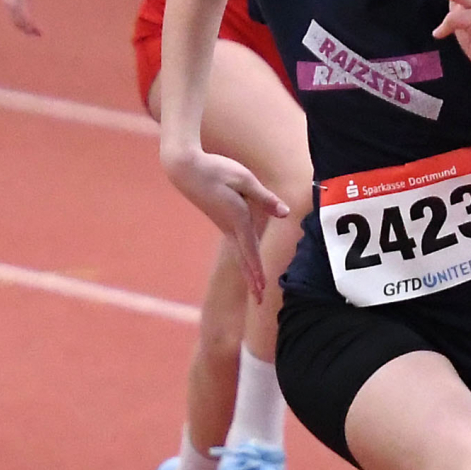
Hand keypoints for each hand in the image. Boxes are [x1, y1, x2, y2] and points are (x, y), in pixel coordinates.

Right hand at [2, 0, 46, 34]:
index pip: (21, 1)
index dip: (27, 18)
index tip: (36, 30)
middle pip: (12, 5)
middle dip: (22, 22)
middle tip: (36, 35)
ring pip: (10, 1)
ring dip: (19, 17)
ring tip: (33, 30)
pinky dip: (19, 6)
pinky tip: (28, 14)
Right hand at [162, 146, 289, 301]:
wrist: (185, 169)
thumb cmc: (215, 170)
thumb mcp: (244, 179)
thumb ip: (265, 198)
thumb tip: (285, 214)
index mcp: (237, 218)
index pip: (250, 249)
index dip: (257, 270)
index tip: (262, 288)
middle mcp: (230, 227)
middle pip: (244, 258)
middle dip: (253, 280)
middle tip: (260, 301)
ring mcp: (224, 225)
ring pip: (240, 253)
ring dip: (249, 272)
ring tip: (257, 289)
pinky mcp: (222, 220)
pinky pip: (236, 244)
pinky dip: (244, 257)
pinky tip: (248, 262)